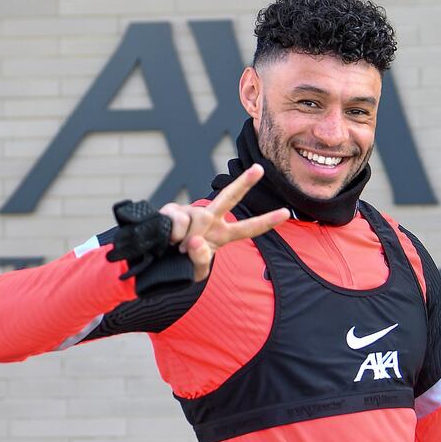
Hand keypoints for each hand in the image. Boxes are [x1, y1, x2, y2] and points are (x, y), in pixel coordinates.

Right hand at [159, 164, 289, 281]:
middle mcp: (209, 219)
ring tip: (177, 248)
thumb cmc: (180, 267)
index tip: (286, 212)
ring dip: (187, 237)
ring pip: (198, 218)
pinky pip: (178, 222)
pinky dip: (173, 235)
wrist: (154, 264)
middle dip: (245, 182)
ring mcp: (191, 213)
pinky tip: (167, 240)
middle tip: (259, 168)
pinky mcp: (172, 211)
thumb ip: (201, 260)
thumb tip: (195, 240)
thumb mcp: (196, 272)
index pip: (248, 229)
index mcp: (222, 234)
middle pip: (230, 198)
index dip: (267, 222)